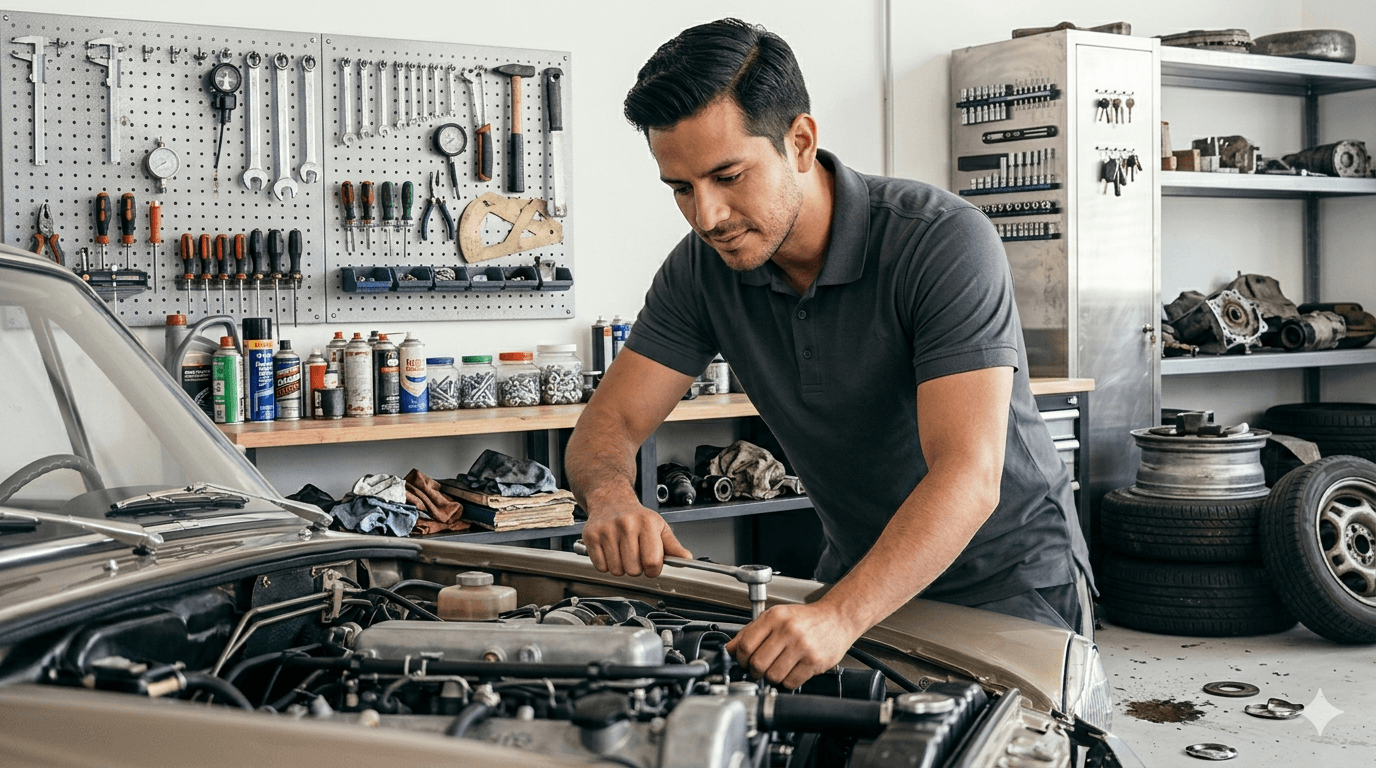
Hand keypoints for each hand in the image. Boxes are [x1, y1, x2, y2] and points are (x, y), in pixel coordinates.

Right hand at [582, 502, 690, 577]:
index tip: (651, 564)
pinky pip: (600, 567)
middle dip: (636, 568)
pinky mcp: (591, 536)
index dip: (653, 569)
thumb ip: (673, 546)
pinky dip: (606, 565)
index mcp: (647, 523)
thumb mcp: (659, 527)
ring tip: (622, 552)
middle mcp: (626, 524)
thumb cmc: (637, 516)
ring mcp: (607, 530)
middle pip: (633, 570)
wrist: (611, 499)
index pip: (652, 562)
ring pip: (616, 570)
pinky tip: (610, 551)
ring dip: (621, 567)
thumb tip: (685, 559)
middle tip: (635, 555)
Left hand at [725, 601, 861, 688]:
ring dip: (771, 678)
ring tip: (776, 669)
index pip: (746, 645)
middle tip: (759, 669)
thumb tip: (730, 648)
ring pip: (773, 676)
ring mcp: (802, 647)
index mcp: (774, 617)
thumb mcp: (776, 616)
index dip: (740, 659)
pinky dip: (786, 682)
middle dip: (755, 671)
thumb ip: (751, 631)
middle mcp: (788, 630)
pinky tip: (790, 672)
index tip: (743, 662)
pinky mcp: (814, 661)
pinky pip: (790, 682)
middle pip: (757, 663)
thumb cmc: (806, 619)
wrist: (837, 618)